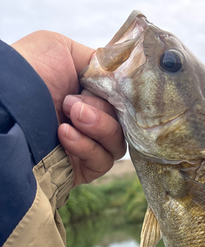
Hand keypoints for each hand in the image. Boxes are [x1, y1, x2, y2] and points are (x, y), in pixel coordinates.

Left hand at [12, 31, 125, 185]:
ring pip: (117, 143)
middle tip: (72, 103)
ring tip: (68, 116)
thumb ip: (97, 62)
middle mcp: (91, 121)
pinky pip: (103, 161)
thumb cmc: (28, 74)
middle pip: (123, 122)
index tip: (112, 89)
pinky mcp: (83, 168)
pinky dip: (87, 147)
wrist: (6, 109)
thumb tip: (120, 78)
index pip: (123, 101)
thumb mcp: (61, 49)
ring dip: (98, 127)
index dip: (122, 96)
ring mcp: (88, 145)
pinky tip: (64, 134)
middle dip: (101, 110)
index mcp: (89, 94)